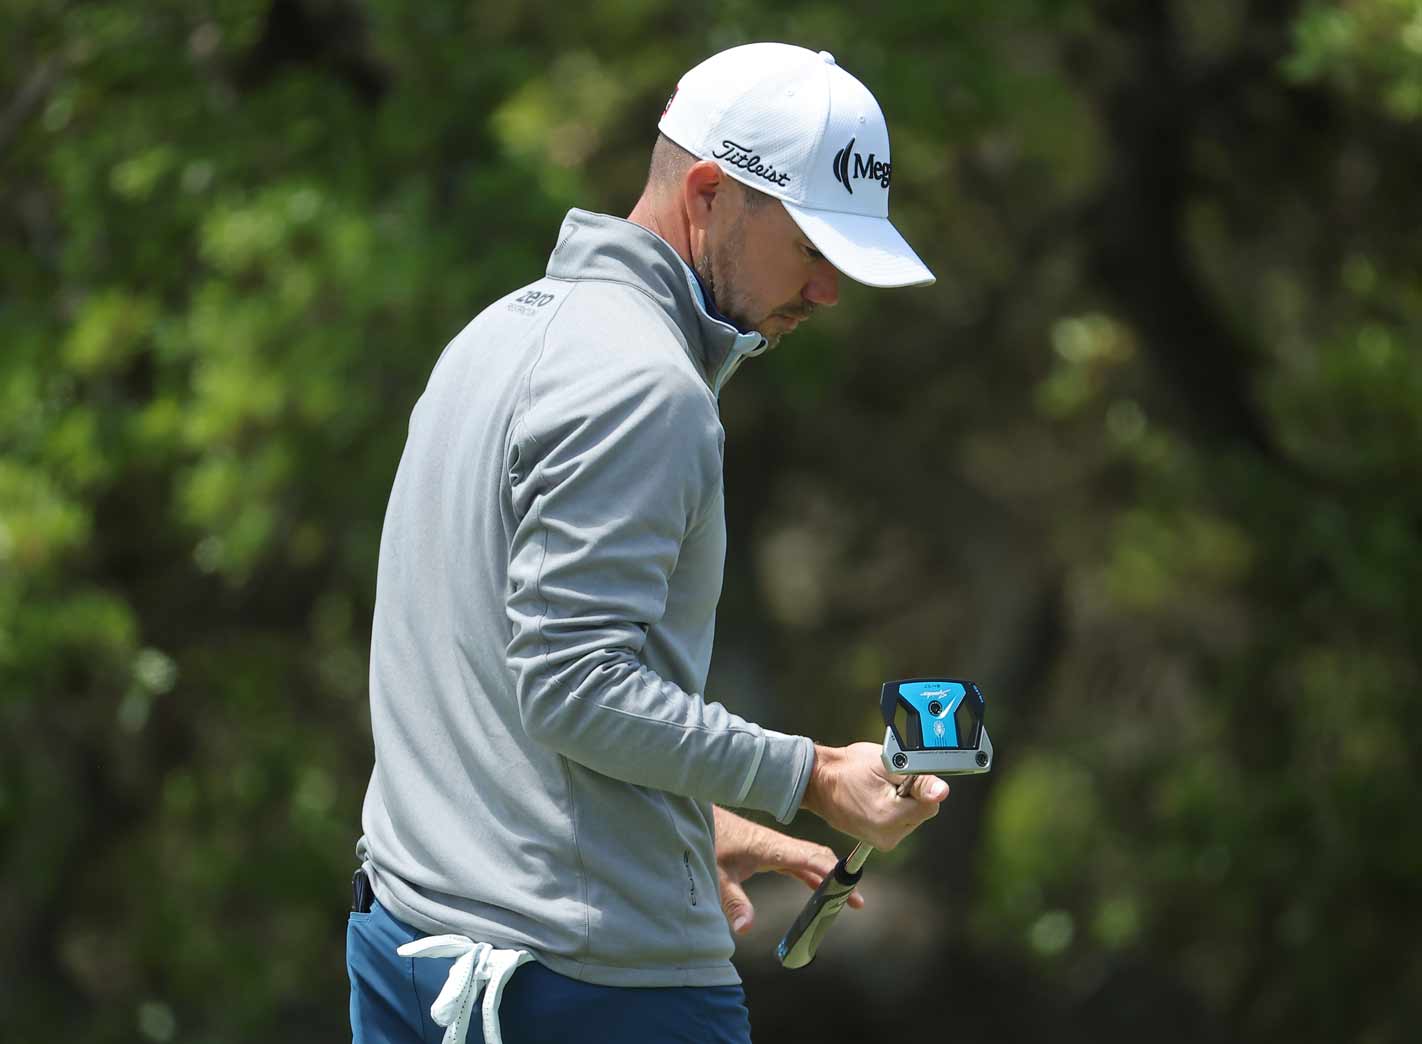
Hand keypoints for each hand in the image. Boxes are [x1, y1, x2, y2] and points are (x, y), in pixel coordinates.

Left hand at [712, 806, 864, 935]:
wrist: (699, 817)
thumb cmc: (709, 841)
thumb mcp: (718, 875)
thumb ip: (733, 901)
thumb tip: (747, 929)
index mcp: (772, 847)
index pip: (810, 858)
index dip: (831, 872)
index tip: (850, 887)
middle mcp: (780, 845)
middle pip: (818, 857)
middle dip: (839, 877)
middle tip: (858, 901)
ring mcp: (777, 847)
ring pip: (811, 859)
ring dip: (829, 877)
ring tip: (849, 899)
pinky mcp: (771, 851)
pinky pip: (800, 863)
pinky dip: (813, 875)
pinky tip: (821, 890)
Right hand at [800, 741, 948, 849]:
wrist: (820, 782)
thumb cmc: (847, 769)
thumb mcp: (885, 764)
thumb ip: (917, 779)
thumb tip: (942, 792)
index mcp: (890, 817)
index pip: (930, 804)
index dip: (919, 786)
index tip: (900, 778)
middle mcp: (888, 836)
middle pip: (922, 812)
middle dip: (911, 795)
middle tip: (885, 782)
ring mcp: (883, 841)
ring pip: (913, 817)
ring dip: (902, 803)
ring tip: (877, 790)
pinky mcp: (879, 842)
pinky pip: (901, 824)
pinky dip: (894, 811)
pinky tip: (876, 800)